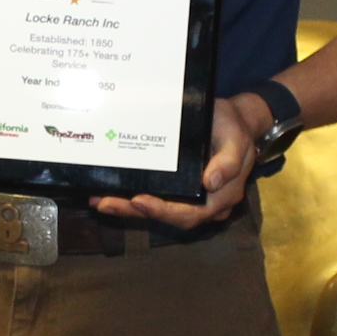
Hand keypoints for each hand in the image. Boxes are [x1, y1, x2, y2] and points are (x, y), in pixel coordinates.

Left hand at [95, 90, 262, 227]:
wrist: (234, 119)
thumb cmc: (234, 128)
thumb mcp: (236, 139)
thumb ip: (228, 162)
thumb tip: (211, 183)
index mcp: (221, 197)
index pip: (191, 213)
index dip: (164, 211)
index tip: (139, 201)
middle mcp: (205, 204)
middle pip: (169, 215)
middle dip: (136, 212)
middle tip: (106, 203)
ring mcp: (191, 198)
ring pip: (159, 210)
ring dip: (128, 208)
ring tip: (100, 201)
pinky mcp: (179, 188)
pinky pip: (156, 198)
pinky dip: (132, 198)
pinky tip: (108, 193)